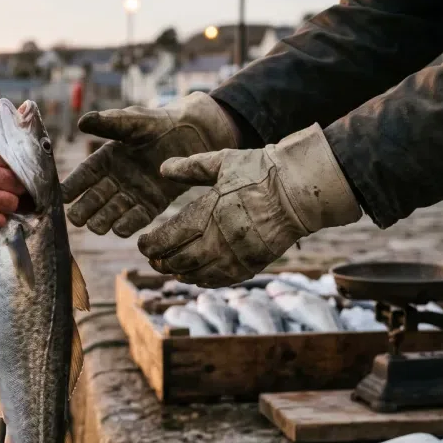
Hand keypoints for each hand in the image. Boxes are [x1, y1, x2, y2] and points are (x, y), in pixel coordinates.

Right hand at [61, 93, 240, 236]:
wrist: (193, 135)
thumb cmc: (159, 124)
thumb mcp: (133, 121)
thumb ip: (110, 123)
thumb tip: (83, 121)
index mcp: (106, 159)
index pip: (85, 174)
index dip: (73, 185)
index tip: (62, 196)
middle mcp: (116, 179)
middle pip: (95, 198)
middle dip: (85, 208)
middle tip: (76, 218)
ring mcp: (132, 194)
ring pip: (113, 211)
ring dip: (103, 219)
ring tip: (95, 226)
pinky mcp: (151, 205)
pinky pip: (136, 218)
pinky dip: (127, 224)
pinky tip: (119, 229)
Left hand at [138, 124, 361, 286]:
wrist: (299, 191)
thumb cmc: (261, 171)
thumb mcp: (223, 162)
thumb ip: (190, 167)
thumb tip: (162, 168)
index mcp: (206, 213)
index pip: (166, 239)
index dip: (150, 245)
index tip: (143, 243)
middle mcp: (216, 239)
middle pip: (177, 261)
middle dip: (161, 261)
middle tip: (153, 258)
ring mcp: (234, 256)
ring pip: (196, 275)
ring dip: (179, 273)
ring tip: (171, 268)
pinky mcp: (250, 265)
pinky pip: (219, 280)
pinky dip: (202, 280)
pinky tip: (196, 275)